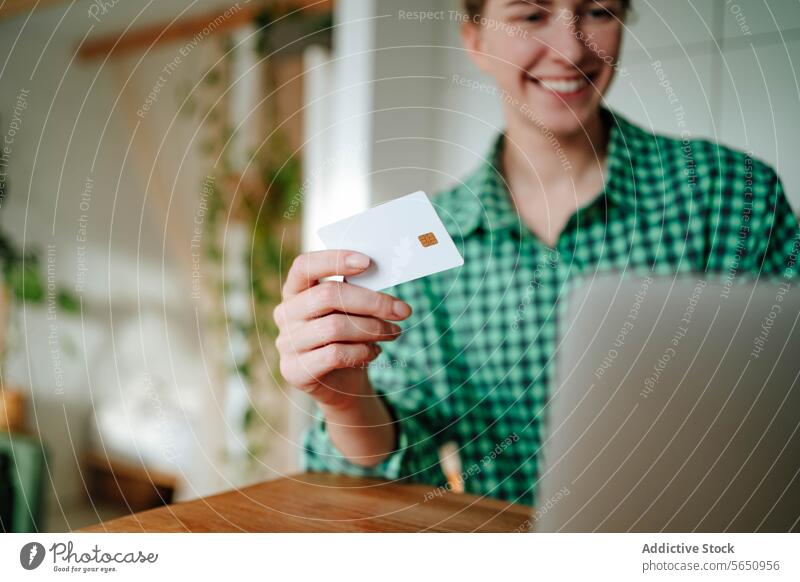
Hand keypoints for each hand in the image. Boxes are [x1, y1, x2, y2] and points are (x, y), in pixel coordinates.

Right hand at [273, 250, 411, 410]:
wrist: (340, 383)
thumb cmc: (347, 337)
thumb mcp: (351, 310)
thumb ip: (356, 291)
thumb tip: (383, 275)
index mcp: (295, 290)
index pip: (304, 265)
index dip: (334, 259)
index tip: (368, 262)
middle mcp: (285, 313)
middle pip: (328, 296)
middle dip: (372, 301)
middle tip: (402, 310)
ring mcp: (287, 343)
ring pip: (335, 327)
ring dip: (373, 329)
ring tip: (393, 333)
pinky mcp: (295, 370)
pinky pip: (335, 354)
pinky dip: (362, 352)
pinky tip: (374, 352)